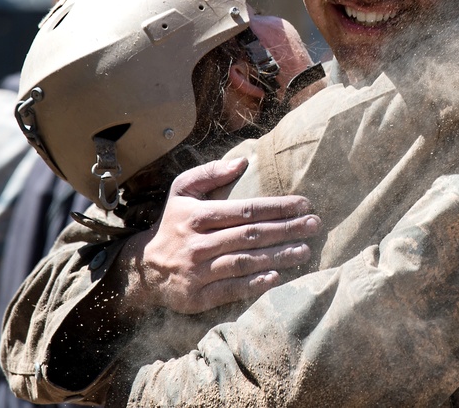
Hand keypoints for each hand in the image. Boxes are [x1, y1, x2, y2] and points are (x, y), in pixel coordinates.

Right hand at [119, 157, 321, 314]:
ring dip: (278, 256)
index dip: (277, 207)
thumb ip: (211, 173)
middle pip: (249, 235)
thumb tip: (242, 161)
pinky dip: (255, 284)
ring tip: (305, 250)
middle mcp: (197, 243)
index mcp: (196, 215)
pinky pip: (231, 290)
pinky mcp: (197, 297)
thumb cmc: (174, 222)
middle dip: (285, 230)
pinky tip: (278, 277)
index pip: (244, 210)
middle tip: (314, 225)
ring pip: (244, 262)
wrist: (145, 268)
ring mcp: (197, 272)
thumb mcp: (182, 191)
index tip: (304, 205)